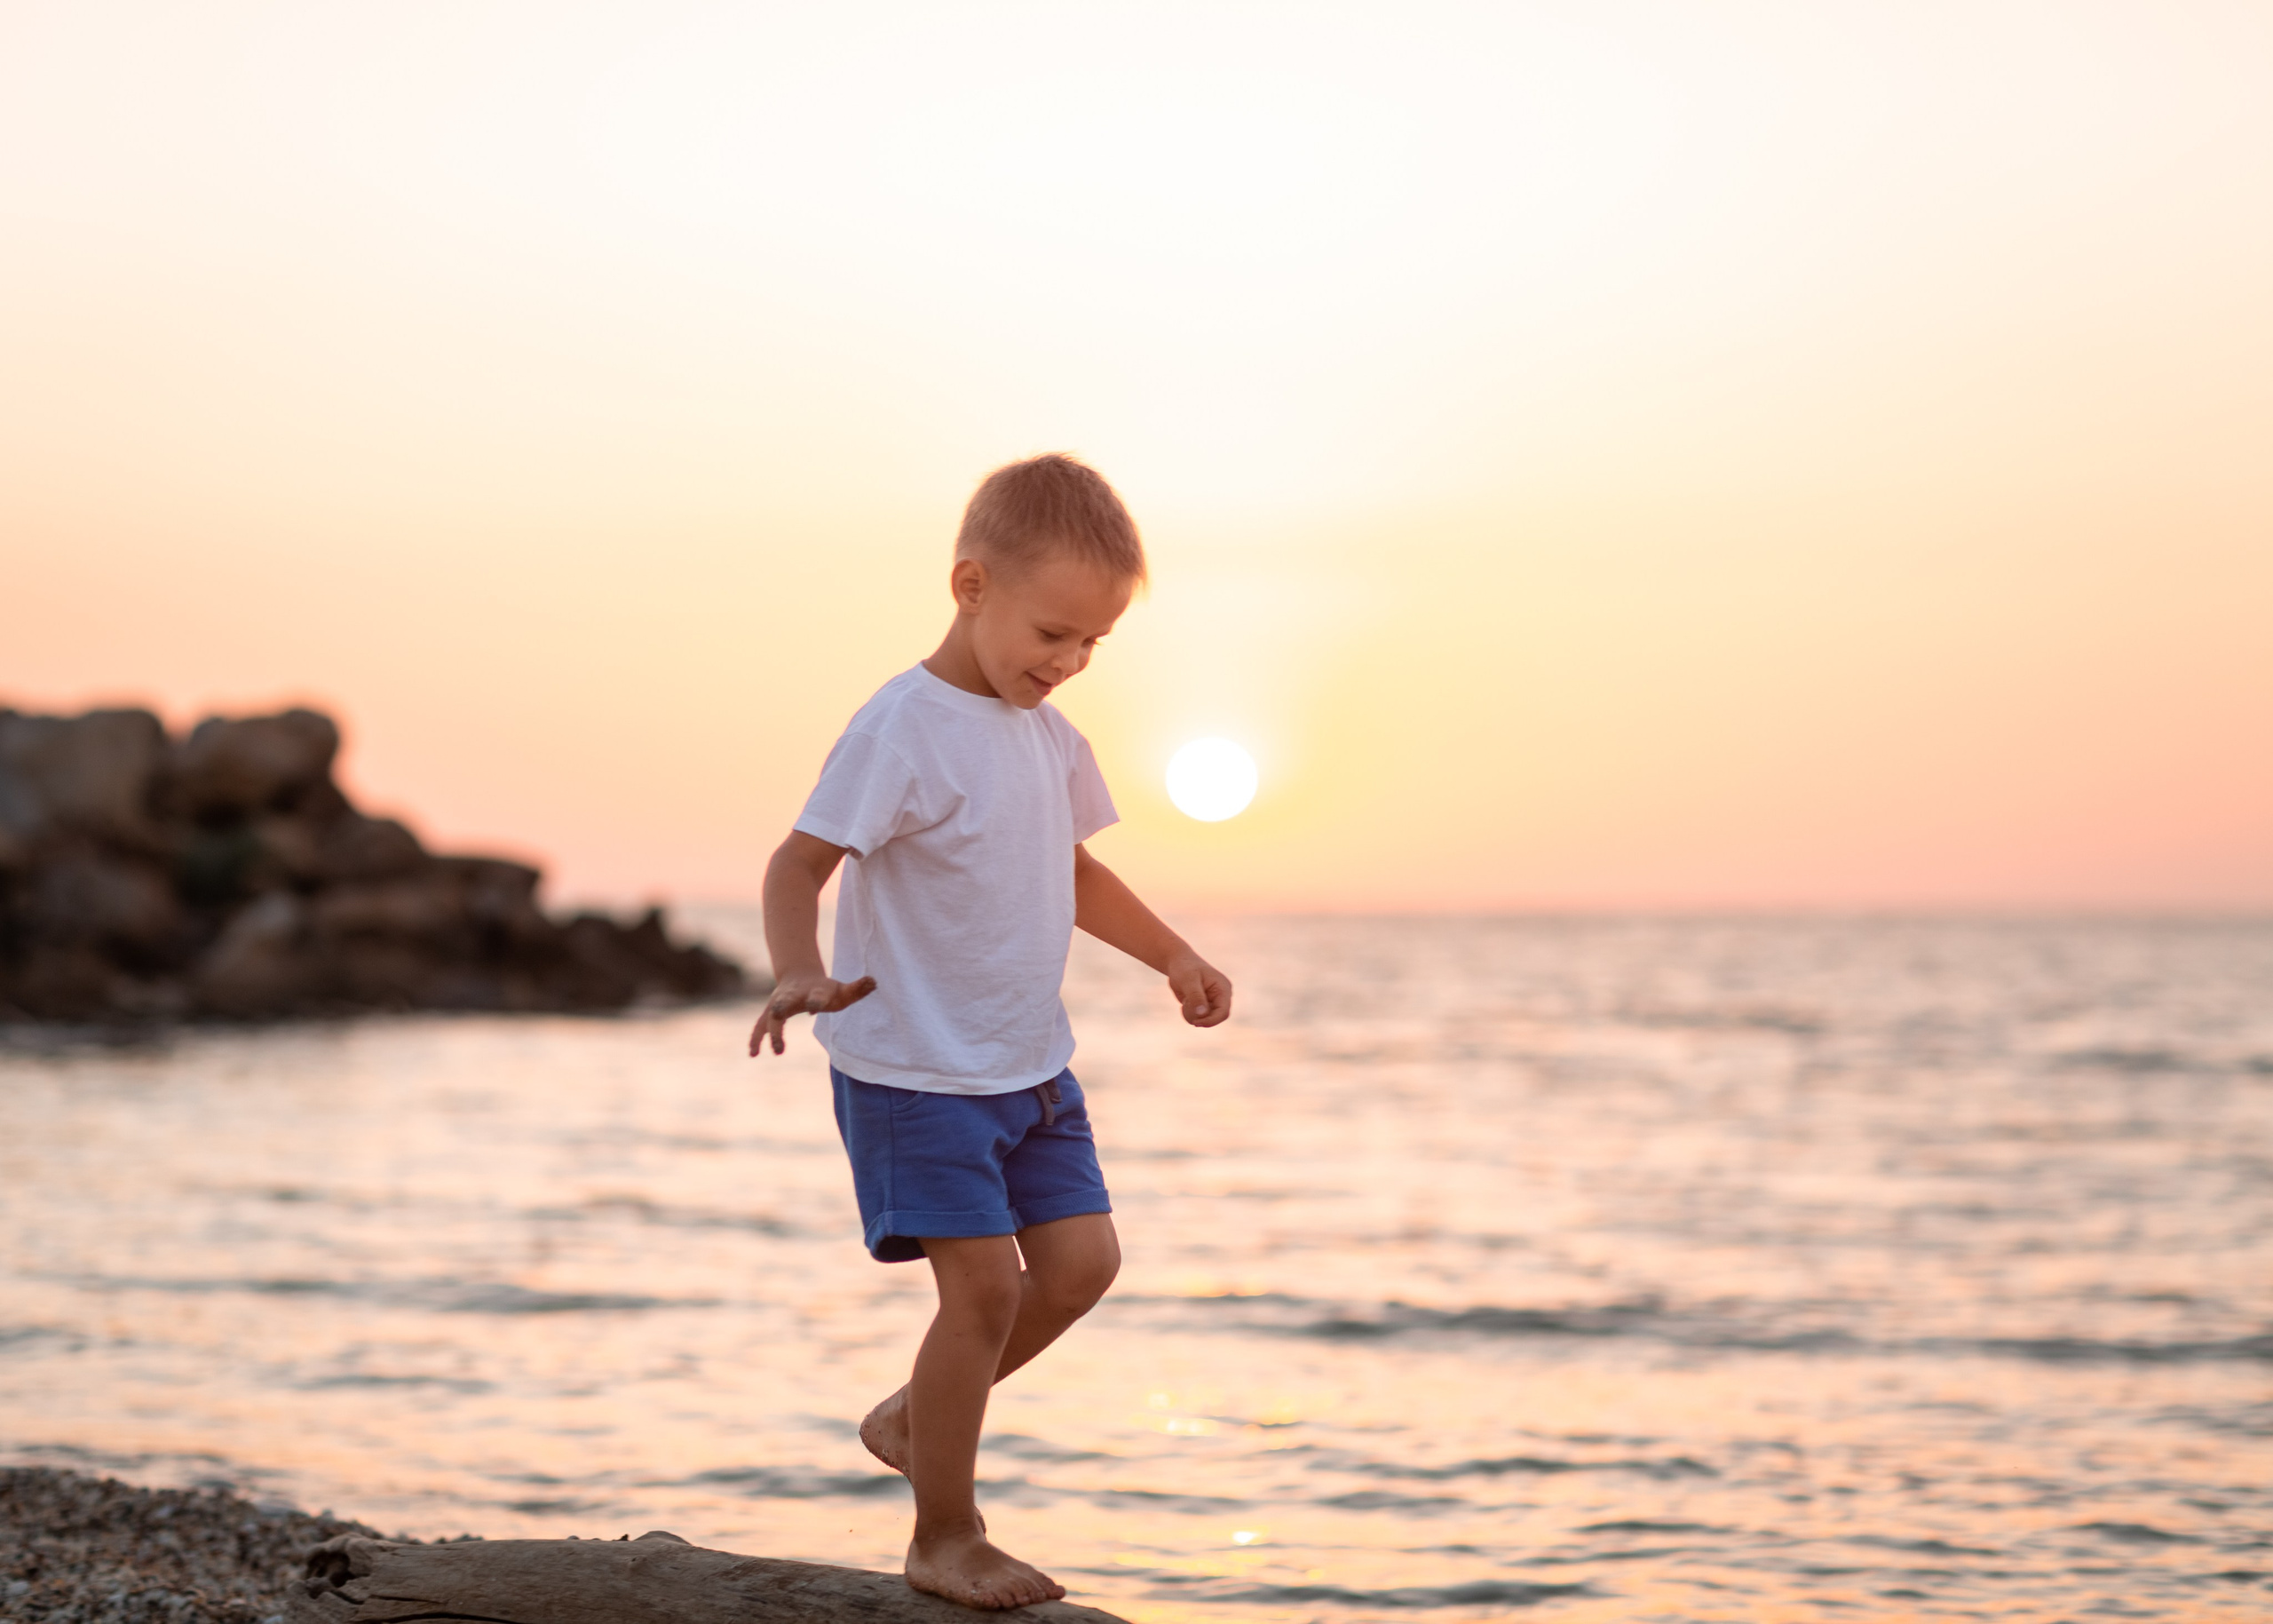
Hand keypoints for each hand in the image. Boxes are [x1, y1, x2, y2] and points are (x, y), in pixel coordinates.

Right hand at [748, 973, 876, 1055]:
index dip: (817, 1000)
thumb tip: (874, 982)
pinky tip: (752, 1054)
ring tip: (770, 1050)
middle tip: (778, 1016)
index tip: (815, 1008)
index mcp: (813, 991)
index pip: (817, 996)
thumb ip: (857, 988)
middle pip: (785, 1002)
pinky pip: (759, 1028)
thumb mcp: (842, 989)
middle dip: (781, 1008)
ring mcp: (778, 1004)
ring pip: (769, 1017)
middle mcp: (792, 996)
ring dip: (769, 1031)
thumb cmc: (825, 989)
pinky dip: (755, 1039)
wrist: (799, 975)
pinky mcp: (769, 1015)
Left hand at [1166, 952, 1231, 1027]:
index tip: (1195, 1022)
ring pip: (1206, 1020)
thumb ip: (1196, 996)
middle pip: (1216, 1018)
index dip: (1211, 1021)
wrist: (1177, 963)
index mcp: (1223, 988)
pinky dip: (1189, 1014)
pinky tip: (1185, 1002)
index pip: (1224, 1012)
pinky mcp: (1205, 1006)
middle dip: (1200, 1017)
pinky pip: (1199, 1018)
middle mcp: (1221, 996)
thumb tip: (1202, 1014)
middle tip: (1184, 1007)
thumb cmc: (1184, 968)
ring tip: (1185, 1000)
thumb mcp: (1188, 980)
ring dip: (1192, 1014)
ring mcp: (1214, 1002)